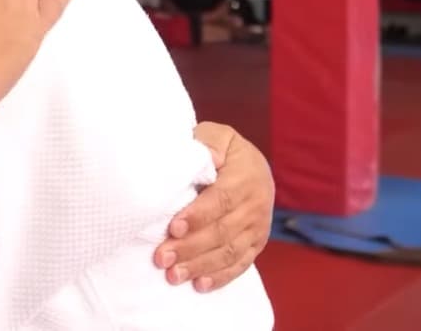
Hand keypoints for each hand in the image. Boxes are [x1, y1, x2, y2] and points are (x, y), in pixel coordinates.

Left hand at [154, 121, 274, 291]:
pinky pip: (241, 263)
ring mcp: (259, 227)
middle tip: (162, 257)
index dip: (198, 216)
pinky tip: (200, 285)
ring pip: (230, 251)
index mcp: (246, 176)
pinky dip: (221, 277)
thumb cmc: (223, 149)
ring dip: (201, 266)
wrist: (251, 164)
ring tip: (173, 275)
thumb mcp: (217, 135)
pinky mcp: (257, 243)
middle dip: (191, 247)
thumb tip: (205, 156)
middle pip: (223, 231)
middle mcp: (256, 204)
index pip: (222, 199)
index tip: (173, 227)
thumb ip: (209, 142)